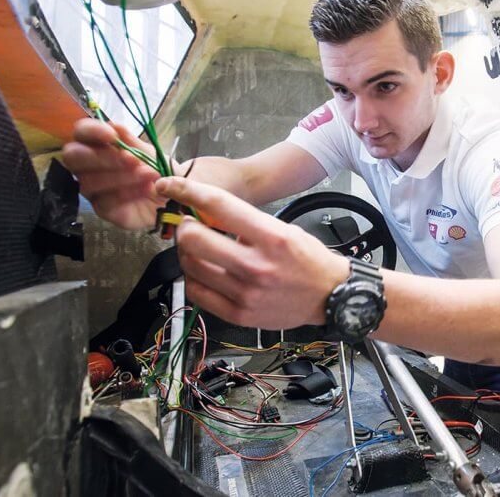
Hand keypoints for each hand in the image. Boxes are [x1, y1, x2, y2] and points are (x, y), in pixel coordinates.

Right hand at [62, 119, 165, 228]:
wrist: (172, 198)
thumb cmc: (157, 171)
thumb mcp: (151, 153)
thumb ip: (133, 142)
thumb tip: (115, 126)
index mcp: (98, 145)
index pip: (81, 132)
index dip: (92, 131)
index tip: (112, 135)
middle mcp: (88, 166)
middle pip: (72, 157)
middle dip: (102, 157)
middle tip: (132, 160)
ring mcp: (93, 189)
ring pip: (89, 181)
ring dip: (122, 176)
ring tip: (150, 174)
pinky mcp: (102, 209)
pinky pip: (106, 201)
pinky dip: (129, 193)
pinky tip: (147, 189)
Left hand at [155, 177, 349, 329]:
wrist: (330, 296)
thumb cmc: (308, 260)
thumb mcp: (283, 229)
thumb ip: (245, 222)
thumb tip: (204, 213)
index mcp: (271, 237)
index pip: (218, 205)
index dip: (186, 190)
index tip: (169, 186)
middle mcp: (256, 265)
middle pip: (194, 238)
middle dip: (185, 227)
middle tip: (190, 225)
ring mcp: (245, 293)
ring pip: (190, 265)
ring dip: (187, 252)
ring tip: (198, 249)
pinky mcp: (238, 314)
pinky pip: (196, 292)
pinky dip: (192, 277)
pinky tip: (203, 271)